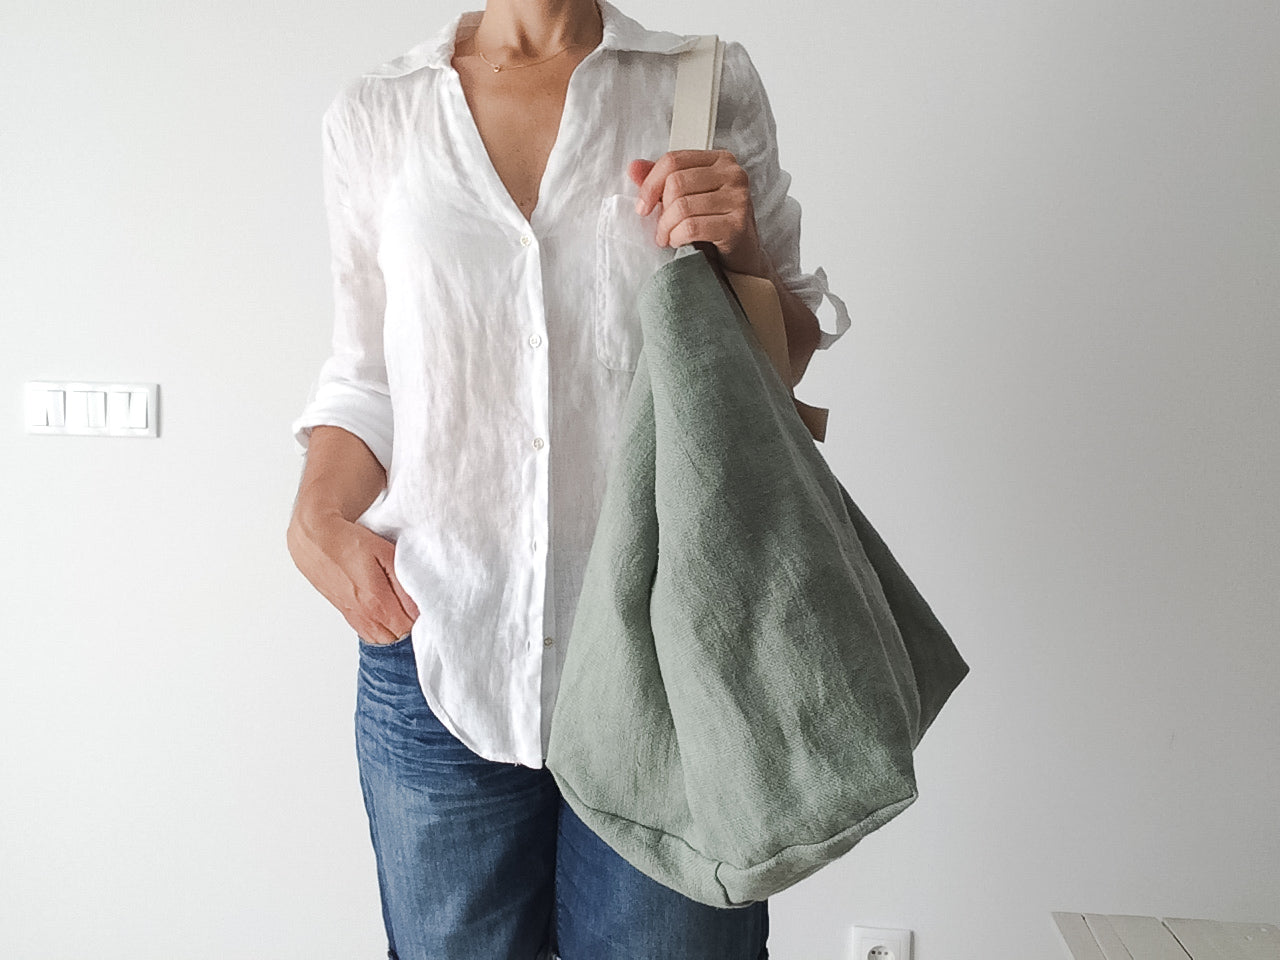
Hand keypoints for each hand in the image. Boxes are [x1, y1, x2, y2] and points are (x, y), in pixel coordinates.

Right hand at [287, 511, 418, 644]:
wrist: (315, 541)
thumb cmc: (349, 542)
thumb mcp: (385, 554)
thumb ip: (403, 582)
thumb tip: (418, 606)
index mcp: (377, 602)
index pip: (411, 627)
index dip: (424, 618)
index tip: (431, 607)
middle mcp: (365, 616)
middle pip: (399, 637)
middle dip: (413, 627)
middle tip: (421, 610)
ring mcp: (355, 618)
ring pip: (385, 640)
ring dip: (398, 631)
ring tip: (406, 613)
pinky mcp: (347, 615)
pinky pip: (371, 635)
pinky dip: (383, 631)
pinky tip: (390, 616)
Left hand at [628, 150, 772, 278]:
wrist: (741, 258)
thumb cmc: (713, 226)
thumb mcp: (686, 198)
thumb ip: (661, 181)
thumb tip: (635, 168)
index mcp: (720, 160)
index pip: (673, 160)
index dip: (650, 184)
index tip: (642, 206)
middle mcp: (734, 174)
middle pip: (676, 183)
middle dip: (660, 211)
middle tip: (660, 228)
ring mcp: (739, 199)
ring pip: (682, 206)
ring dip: (667, 228)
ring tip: (668, 238)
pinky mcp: (737, 225)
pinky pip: (692, 227)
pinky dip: (677, 238)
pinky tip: (679, 243)